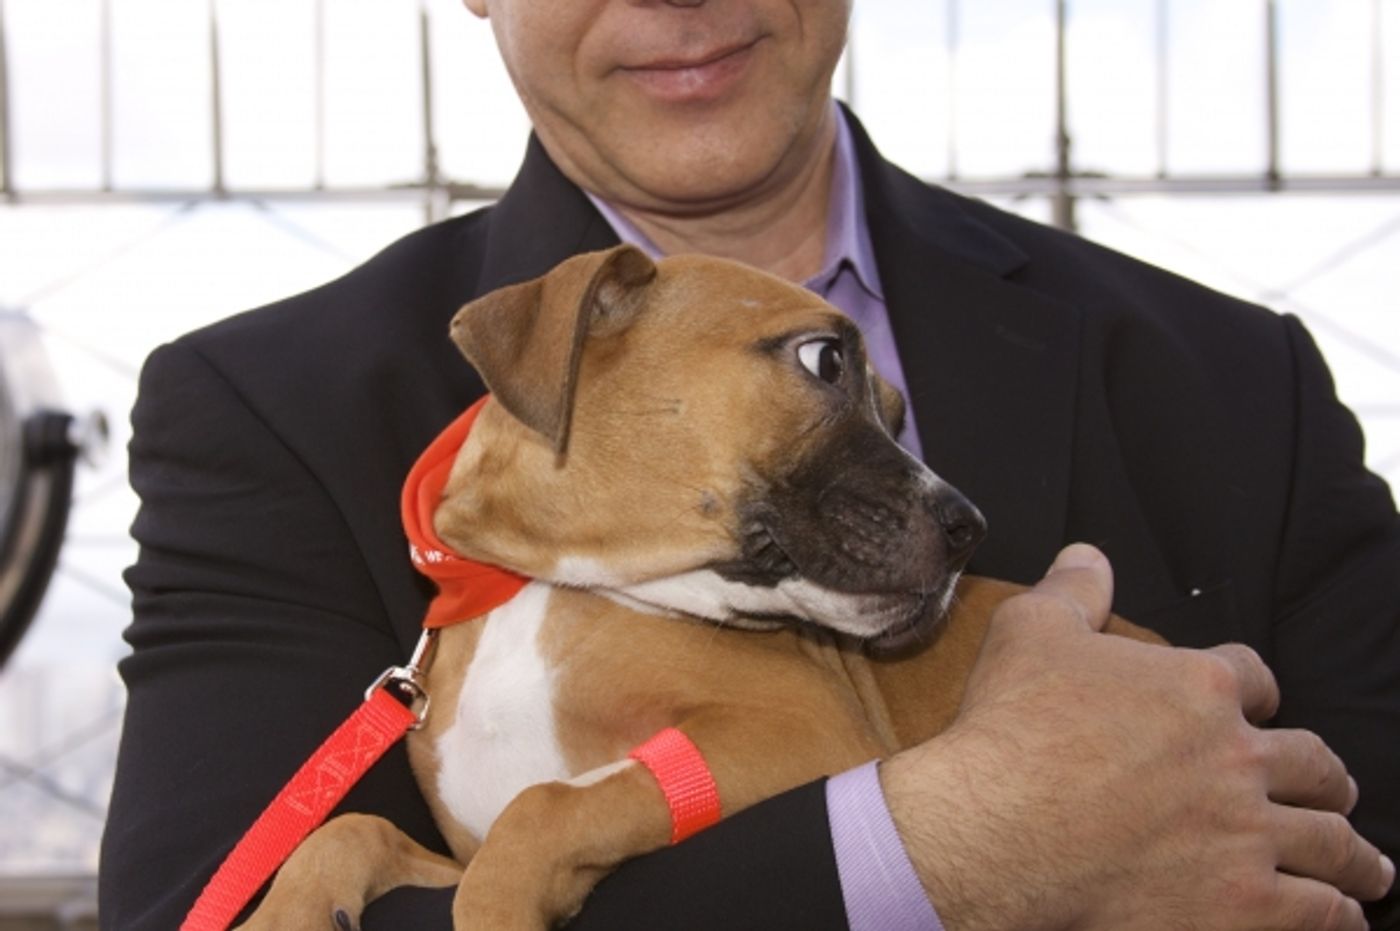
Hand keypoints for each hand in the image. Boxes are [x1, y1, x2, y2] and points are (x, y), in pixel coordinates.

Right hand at [880, 544, 1394, 930]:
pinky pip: (1317, 913)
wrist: (997, 827)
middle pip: (1312, 763)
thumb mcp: (1031, 631)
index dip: (1256, 692)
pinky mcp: (1242, 905)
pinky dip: (1337, 914)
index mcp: (1198, 688)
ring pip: (1329, 843)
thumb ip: (1073, 590)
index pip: (1254, 679)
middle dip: (1326, 777)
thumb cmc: (1013, 731)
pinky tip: (1342, 914)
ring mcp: (1246, 835)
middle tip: (1332, 788)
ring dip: (1354, 854)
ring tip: (1366, 866)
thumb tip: (1088, 556)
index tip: (1256, 707)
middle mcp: (1237, 758)